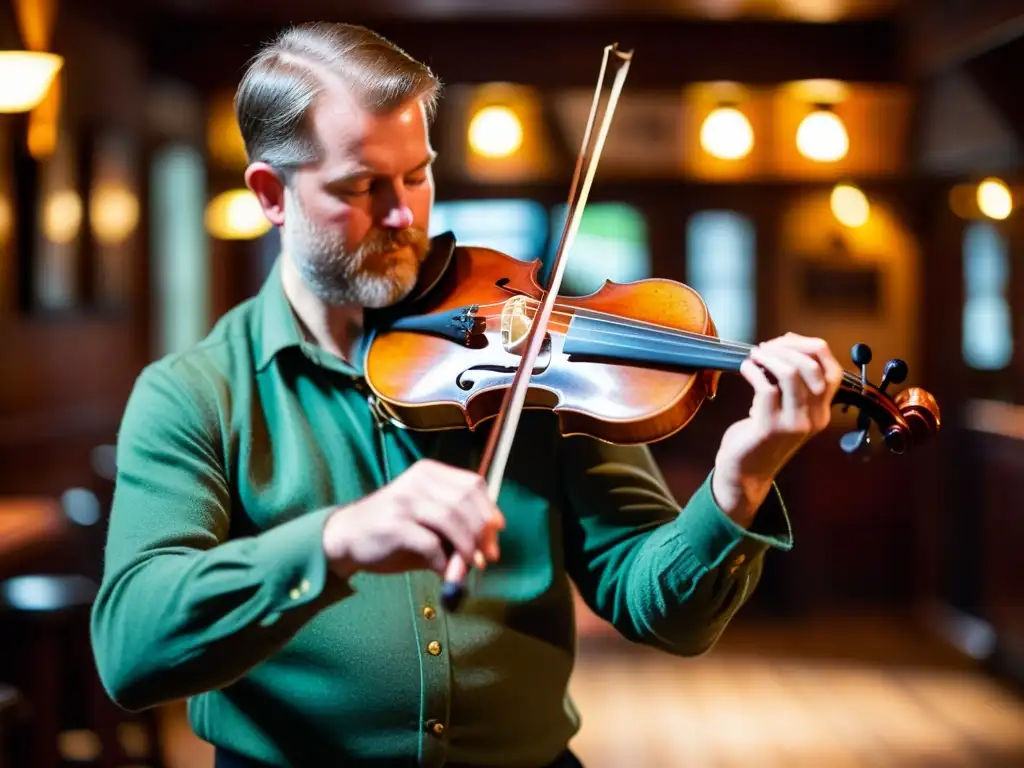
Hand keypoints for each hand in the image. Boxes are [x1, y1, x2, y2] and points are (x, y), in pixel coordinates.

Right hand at [322, 459, 504, 578]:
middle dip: (482, 533)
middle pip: (466, 501)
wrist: (346, 538)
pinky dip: (444, 562)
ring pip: (453, 520)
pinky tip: (444, 572)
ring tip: (468, 567)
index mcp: (429, 472)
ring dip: (467, 548)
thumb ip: (457, 528)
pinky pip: (432, 544)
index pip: (473, 484)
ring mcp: (405, 501)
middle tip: (487, 557)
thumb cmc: (393, 531)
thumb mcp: (427, 521)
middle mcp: (418, 481)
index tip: (496, 534)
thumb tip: (490, 549)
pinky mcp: (395, 525)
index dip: (489, 510)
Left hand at [712, 333, 843, 524]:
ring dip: (770, 357)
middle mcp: (814, 417)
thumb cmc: (761, 435)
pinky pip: (766, 388)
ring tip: (755, 356)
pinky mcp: (770, 428)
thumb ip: (791, 382)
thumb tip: (787, 343)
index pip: (832, 370)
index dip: (810, 348)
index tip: (786, 341)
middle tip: (765, 348)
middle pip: (812, 367)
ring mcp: (793, 424)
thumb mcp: (785, 408)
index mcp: (822, 411)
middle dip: (787, 348)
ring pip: (791, 374)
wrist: (745, 473)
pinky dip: (753, 371)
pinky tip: (745, 369)